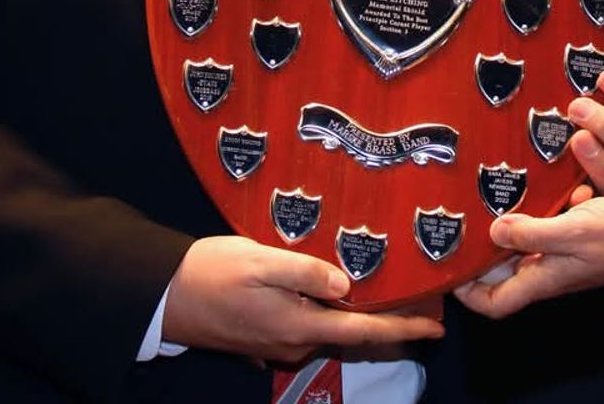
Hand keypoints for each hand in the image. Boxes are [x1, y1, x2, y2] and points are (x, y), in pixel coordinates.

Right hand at [163, 236, 443, 360]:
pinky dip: (334, 310)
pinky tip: (341, 289)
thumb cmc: (213, 272)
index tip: (436, 327)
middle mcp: (295, 341)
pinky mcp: (267, 335)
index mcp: (299, 325)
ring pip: (332, 327)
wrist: (167, 295)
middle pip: (353, 332)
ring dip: (362, 312)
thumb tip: (348, 286)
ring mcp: (280, 342)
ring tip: (391, 286)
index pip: (363, 331)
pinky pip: (311, 324)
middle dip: (390, 319)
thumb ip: (306, 272)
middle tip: (423, 298)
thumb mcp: (261, 261)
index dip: (403, 329)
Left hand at [453, 197, 603, 318]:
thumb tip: (494, 232)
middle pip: (501, 271)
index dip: (469, 294)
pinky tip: (536, 189)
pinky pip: (543, 225)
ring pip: (519, 244)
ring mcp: (558, 253)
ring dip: (507, 225)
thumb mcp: (569, 232)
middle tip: (463, 221)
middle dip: (482, 250)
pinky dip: (536, 211)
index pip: (496, 303)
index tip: (450, 270)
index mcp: (542, 278)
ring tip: (489, 199)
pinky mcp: (571, 234)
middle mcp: (546, 269)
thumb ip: (531, 233)